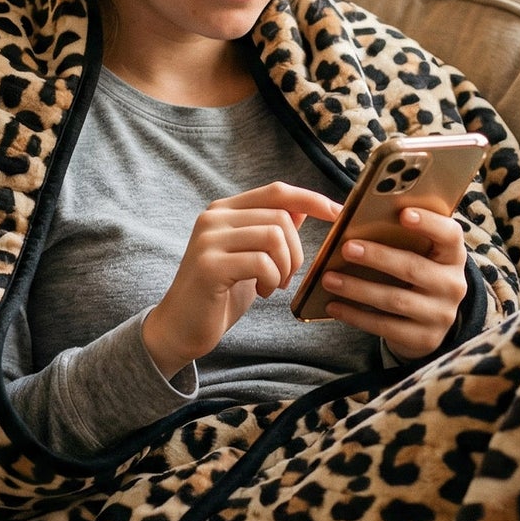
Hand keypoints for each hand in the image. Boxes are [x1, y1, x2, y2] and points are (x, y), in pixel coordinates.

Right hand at [143, 182, 341, 378]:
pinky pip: (262, 262)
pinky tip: (263, 292)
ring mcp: (208, 240)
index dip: (311, 199)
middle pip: (281, 217)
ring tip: (274, 285)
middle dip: (296, 251)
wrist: (181, 328)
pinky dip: (272, 280)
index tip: (338, 213)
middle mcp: (213, 217)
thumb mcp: (251, 258)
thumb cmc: (220, 294)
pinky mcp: (209, 265)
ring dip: (285, 267)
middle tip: (286, 277)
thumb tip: (303, 208)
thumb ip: (270, 231)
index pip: (276, 191)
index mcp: (224, 210)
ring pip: (274, 236)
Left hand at [321, 206, 467, 361]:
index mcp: (453, 256)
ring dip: (358, 288)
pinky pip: (385, 327)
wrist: (427, 324)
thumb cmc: (414, 276)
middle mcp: (453, 285)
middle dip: (378, 257)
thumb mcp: (418, 256)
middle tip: (347, 248)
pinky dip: (355, 315)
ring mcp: (441, 315)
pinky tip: (334, 306)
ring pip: (395, 300)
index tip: (403, 213)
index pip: (450, 235)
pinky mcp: (424, 339)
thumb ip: (398, 238)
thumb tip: (353, 219)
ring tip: (329, 279)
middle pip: (413, 268)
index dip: (429, 223)